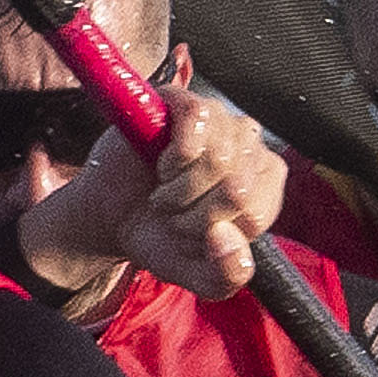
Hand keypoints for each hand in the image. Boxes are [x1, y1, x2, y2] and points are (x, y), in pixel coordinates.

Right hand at [21, 62, 286, 310]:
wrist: (111, 218)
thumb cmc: (163, 238)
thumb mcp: (200, 275)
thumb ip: (228, 274)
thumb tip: (226, 237)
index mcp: (266, 185)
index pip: (255, 213)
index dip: (213, 235)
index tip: (193, 237)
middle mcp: (251, 146)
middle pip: (238, 187)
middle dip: (193, 217)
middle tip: (173, 215)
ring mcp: (220, 120)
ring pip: (218, 157)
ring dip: (178, 191)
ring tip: (165, 194)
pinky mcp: (185, 101)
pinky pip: (198, 119)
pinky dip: (174, 156)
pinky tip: (163, 165)